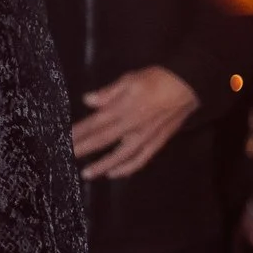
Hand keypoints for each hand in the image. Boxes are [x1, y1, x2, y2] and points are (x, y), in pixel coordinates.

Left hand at [73, 66, 198, 179]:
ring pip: (121, 155)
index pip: (95, 122)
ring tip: (87, 174)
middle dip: (84, 149)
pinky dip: (127, 168)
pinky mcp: (157, 142)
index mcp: (123, 107)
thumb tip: (88, 100)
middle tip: (67, 158)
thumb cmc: (157, 79)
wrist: (188, 86)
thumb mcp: (130, 79)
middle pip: (103, 140)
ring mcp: (145, 136)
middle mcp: (132, 125)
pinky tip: (115, 174)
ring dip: (103, 165)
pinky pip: (141, 159)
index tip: (64, 138)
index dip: (79, 131)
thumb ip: (108, 92)